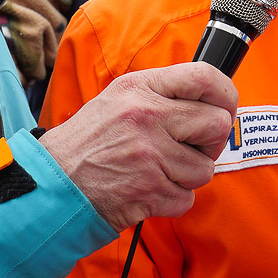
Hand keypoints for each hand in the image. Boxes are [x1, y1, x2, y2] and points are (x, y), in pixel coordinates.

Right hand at [40, 62, 236, 230]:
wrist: (52, 183)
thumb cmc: (88, 142)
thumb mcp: (118, 98)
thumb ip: (161, 94)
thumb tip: (210, 98)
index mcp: (141, 88)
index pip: (204, 77)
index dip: (225, 94)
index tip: (225, 107)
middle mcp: (147, 116)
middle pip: (217, 124)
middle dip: (210, 143)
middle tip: (189, 148)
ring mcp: (150, 154)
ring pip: (205, 168)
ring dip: (187, 176)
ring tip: (159, 171)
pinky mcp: (149, 189)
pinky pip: (187, 198)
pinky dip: (172, 200)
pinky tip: (149, 190)